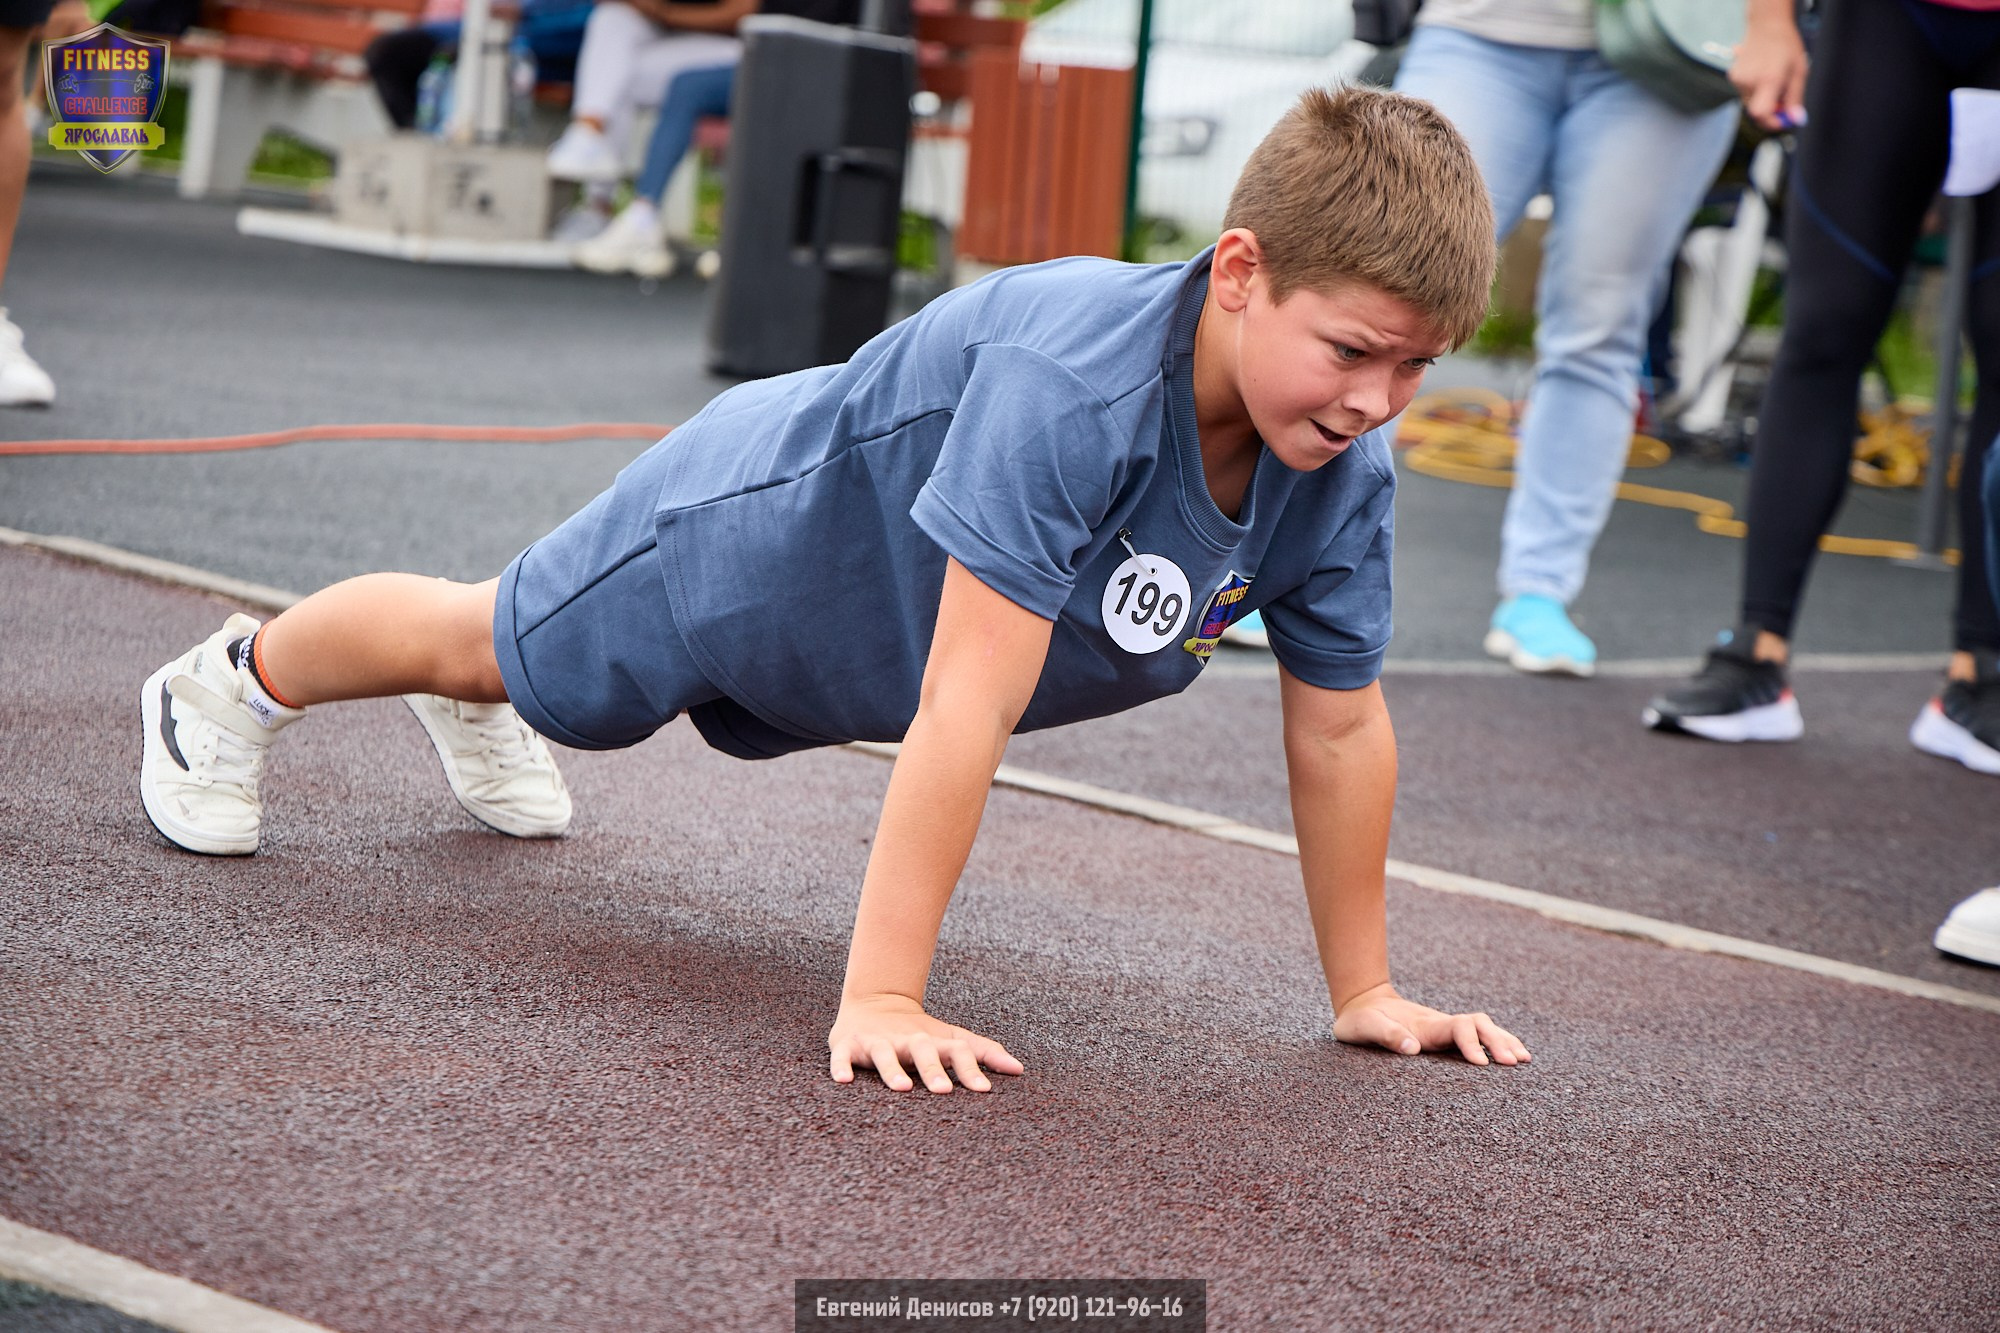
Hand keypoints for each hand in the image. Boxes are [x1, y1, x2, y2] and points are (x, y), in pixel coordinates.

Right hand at [829, 994, 1024, 1092]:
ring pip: (884, 1053)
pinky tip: (844, 1080)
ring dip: (892, 1070)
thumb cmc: (920, 1033)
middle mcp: (907, 1040)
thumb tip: (1020, 1069)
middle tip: (943, 1091)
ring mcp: (877, 1041)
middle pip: (922, 1051)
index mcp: (934, 1040)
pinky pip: (842, 1056)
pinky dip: (841, 1065)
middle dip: (933, 1069)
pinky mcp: (848, 1044)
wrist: (874, 1001)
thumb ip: (983, 1053)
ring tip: (902, 1088)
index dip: (970, 1069)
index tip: (984, 1089)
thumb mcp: (951, 1039)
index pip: (956, 1051)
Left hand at [1332, 983, 1530, 1065]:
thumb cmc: (1360, 1020)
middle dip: (1498, 1042)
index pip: (1458, 1028)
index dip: (1471, 1043)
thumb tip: (1412, 1048)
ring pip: (1484, 1029)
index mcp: (1425, 1025)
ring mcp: (1445, 1030)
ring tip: (1525, 1060)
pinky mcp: (1445, 1038)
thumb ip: (1385, 1034)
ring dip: (1504, 1041)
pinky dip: (1498, 1043)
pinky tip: (1513, 1055)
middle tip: (1515, 1063)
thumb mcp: (1363, 1027)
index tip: (1481, 1064)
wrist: (1361, 1004)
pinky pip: (1478, 1038)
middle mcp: (1441, 1025)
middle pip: (1480, 1025)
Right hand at [1731, 18, 1808, 131]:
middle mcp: (1749, 81)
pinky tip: (1762, 74)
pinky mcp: (1732, 76)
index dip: (1771, 123)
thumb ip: (1795, 98)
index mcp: (1768, 79)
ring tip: (1773, 80)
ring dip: (1763, 98)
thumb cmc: (1786, 45)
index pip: (1761, 114)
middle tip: (1784, 98)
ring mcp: (1738, 79)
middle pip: (1756, 111)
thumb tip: (1795, 120)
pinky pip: (1744, 93)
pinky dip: (1755, 90)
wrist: (1766, 24)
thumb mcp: (1799, 71)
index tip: (1782, 122)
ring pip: (1750, 102)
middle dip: (1771, 110)